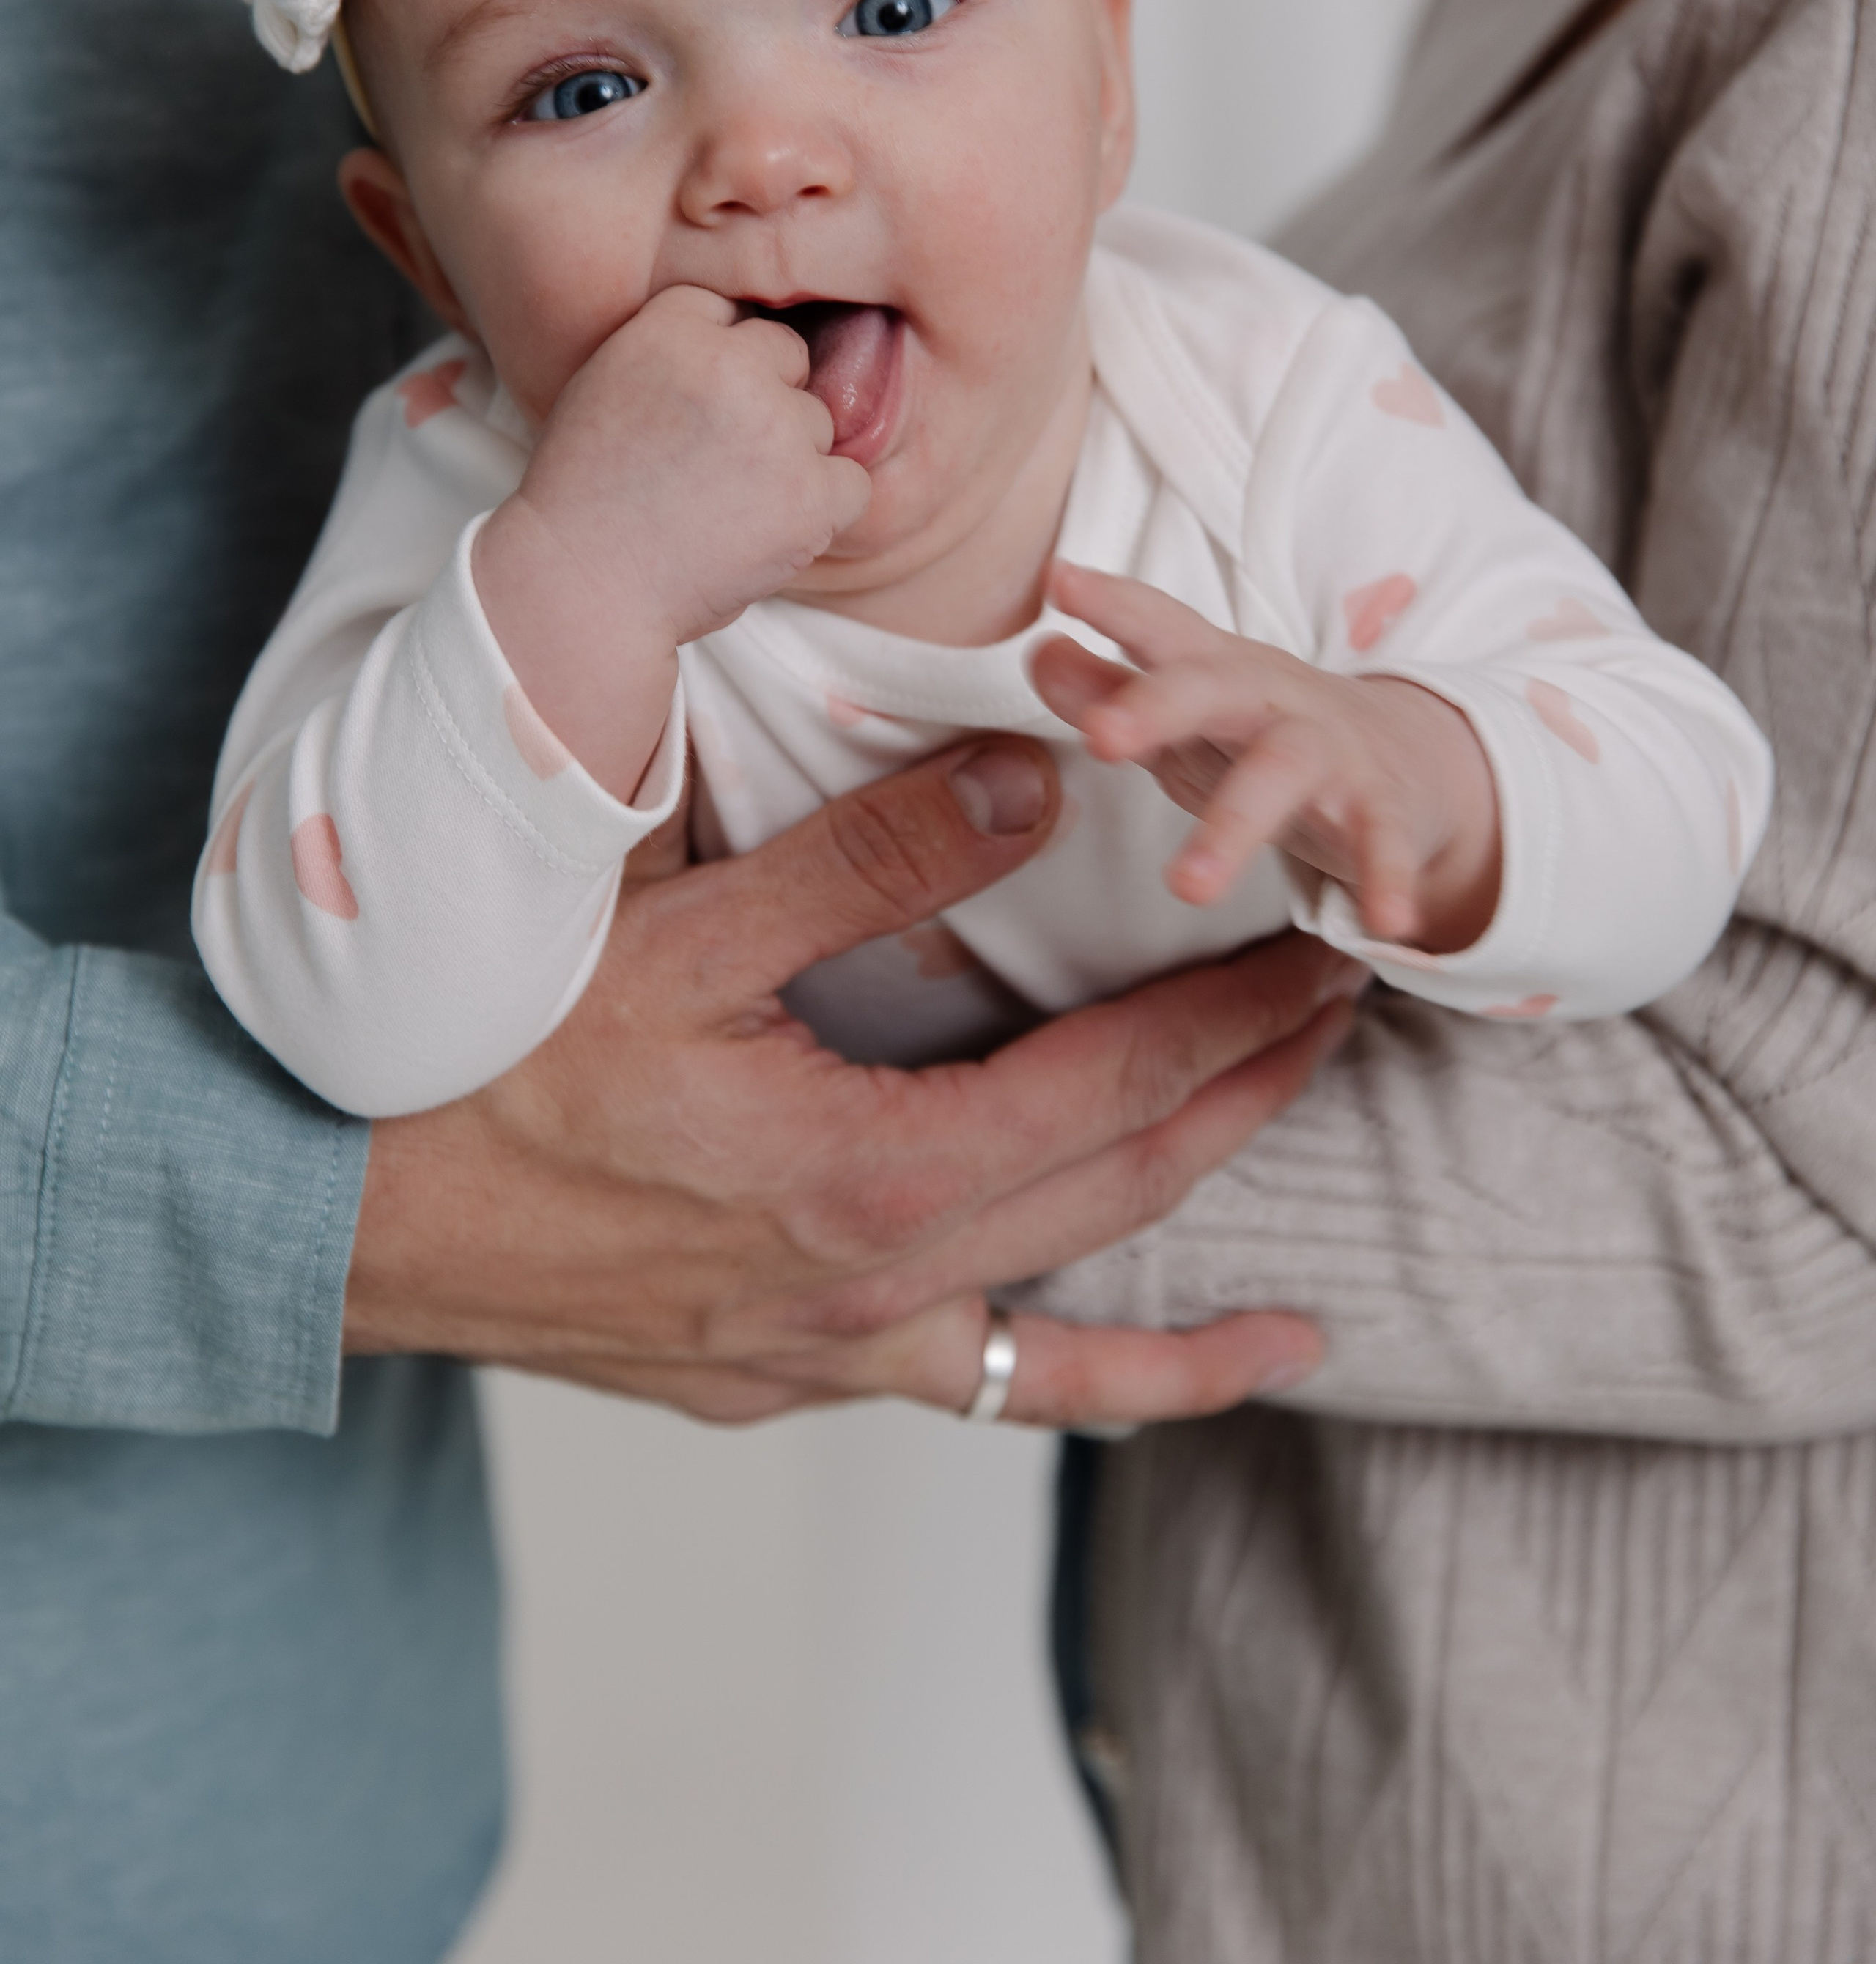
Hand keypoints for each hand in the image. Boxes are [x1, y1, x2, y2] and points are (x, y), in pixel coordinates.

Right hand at [345, 735, 1362, 1427]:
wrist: (343, 1218)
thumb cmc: (492, 1072)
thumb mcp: (679, 937)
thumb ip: (867, 864)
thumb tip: (1031, 786)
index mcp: (870, 1176)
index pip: (1113, 1084)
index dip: (1234, 1017)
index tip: (1325, 957)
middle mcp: (878, 1290)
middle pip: (1120, 1191)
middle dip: (1248, 1102)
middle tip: (1346, 1024)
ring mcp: (836, 1354)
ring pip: (1068, 1324)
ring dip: (1193, 1279)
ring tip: (1305, 1285)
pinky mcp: (787, 1380)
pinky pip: (981, 1391)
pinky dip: (1088, 1390)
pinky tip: (1157, 1383)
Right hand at [473, 285, 870, 796]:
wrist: (580, 586)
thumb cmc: (587, 496)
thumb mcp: (606, 386)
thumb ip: (676, 350)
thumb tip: (751, 338)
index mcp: (668, 328)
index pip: (731, 311)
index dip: (722, 363)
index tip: (700, 408)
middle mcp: (729, 364)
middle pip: (788, 357)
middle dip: (764, 402)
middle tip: (713, 463)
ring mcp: (775, 428)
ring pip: (820, 422)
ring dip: (790, 459)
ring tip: (726, 506)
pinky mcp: (810, 493)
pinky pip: (853, 483)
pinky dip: (823, 509)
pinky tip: (768, 530)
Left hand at [1033, 561, 1501, 954]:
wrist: (1409, 755)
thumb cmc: (1261, 733)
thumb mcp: (1185, 715)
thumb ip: (1111, 690)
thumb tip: (1037, 654)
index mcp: (1214, 670)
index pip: (1159, 627)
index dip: (1112, 603)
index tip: (1060, 581)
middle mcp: (1270, 698)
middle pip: (1211, 689)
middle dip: (1156, 707)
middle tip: (1100, 737)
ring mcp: (1329, 751)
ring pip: (1279, 776)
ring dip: (1233, 829)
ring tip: (1187, 889)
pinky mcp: (1382, 806)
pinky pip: (1381, 843)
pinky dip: (1386, 879)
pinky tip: (1386, 923)